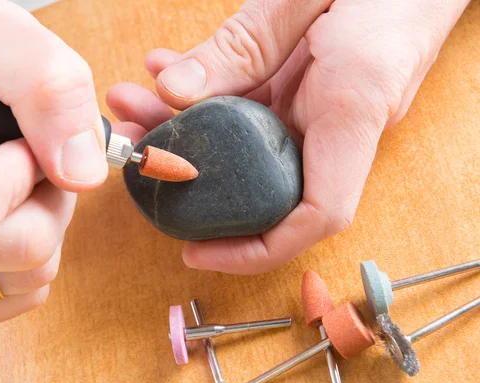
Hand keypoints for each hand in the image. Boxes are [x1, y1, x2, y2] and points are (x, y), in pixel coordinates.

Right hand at [0, 0, 106, 333]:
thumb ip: (44, 86)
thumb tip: (83, 173)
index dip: (11, 183)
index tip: (17, 145)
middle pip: (19, 255)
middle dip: (48, 195)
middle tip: (25, 154)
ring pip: (29, 276)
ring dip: (41, 219)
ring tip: (4, 176)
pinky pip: (20, 294)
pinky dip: (28, 251)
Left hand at [107, 0, 470, 273]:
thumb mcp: (301, 0)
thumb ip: (241, 46)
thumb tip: (174, 93)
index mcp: (351, 109)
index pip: (316, 214)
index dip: (256, 249)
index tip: (198, 252)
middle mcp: (337, 125)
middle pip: (260, 183)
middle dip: (192, 175)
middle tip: (139, 153)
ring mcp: (321, 113)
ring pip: (244, 145)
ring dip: (185, 129)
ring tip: (136, 104)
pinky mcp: (307, 94)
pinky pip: (249, 108)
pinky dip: (205, 94)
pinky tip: (170, 72)